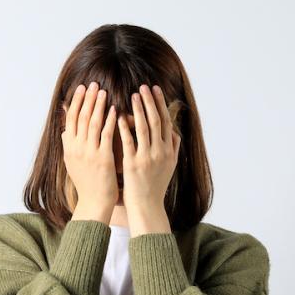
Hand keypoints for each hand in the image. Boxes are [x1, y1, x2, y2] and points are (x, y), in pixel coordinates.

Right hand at [61, 81, 118, 222]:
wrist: (94, 202)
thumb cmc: (86, 182)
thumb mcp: (72, 161)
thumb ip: (69, 142)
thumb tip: (65, 127)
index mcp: (69, 147)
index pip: (71, 118)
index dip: (76, 101)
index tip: (81, 88)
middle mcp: (76, 148)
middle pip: (81, 117)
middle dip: (87, 98)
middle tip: (93, 83)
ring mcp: (89, 153)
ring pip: (92, 123)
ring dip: (98, 105)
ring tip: (103, 91)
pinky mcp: (102, 158)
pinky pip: (106, 135)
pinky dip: (109, 121)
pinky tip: (115, 110)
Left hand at [117, 84, 179, 233]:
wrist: (147, 207)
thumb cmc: (156, 186)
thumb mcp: (169, 167)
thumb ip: (173, 149)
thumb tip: (176, 133)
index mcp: (169, 151)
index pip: (165, 121)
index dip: (160, 104)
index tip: (155, 90)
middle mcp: (160, 152)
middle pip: (156, 121)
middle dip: (150, 102)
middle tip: (144, 86)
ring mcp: (147, 158)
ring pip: (144, 128)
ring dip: (139, 109)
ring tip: (133, 95)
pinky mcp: (133, 165)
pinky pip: (128, 142)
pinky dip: (124, 127)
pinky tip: (118, 116)